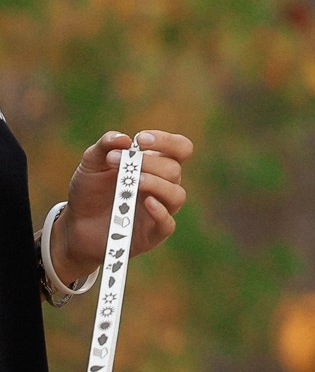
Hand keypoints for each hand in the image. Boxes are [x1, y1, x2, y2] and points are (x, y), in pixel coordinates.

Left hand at [56, 130, 191, 287]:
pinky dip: (160, 212)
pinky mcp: (153, 233)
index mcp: (157, 165)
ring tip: (133, 181)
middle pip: (174, 169)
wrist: (76, 225)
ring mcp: (161, 209)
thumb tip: (124, 138)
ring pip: (176, 195)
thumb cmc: (90, 191)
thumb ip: (105, 146)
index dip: (167, 141)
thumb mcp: (91, 164)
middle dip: (148, 163)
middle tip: (115, 161)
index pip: (180, 148)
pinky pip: (167, 223)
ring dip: (157, 185)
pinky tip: (146, 203)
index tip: (141, 140)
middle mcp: (164, 185)